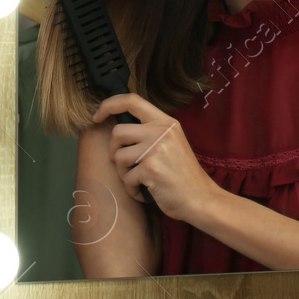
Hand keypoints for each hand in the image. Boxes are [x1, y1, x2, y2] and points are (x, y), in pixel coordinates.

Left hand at [92, 93, 219, 222]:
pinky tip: (147, 191)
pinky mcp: (150, 169)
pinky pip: (126, 178)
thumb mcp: (172, 142)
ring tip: (140, 180)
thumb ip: (151, 131)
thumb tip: (119, 128)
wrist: (201, 198)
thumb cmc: (183, 174)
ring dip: (124, 173)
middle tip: (127, 165)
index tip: (97, 116)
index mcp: (166, 122)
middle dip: (115, 151)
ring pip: (118, 157)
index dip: (109, 105)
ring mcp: (156, 149)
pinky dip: (132, 189)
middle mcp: (161, 131)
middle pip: (117, 133)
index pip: (131, 100)